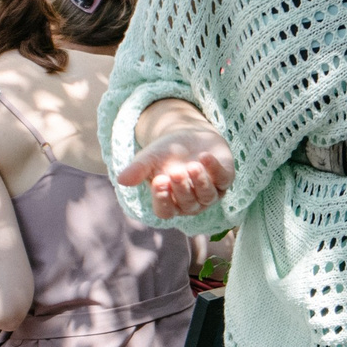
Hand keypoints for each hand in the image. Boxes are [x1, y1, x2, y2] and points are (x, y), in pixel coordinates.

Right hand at [116, 125, 233, 218]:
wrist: (188, 136)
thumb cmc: (166, 153)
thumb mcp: (149, 158)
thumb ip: (137, 169)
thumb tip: (121, 180)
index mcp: (171, 202)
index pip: (165, 211)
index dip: (162, 199)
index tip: (158, 181)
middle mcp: (192, 203)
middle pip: (188, 204)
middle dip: (181, 188)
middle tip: (174, 171)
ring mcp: (211, 193)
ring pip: (207, 196)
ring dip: (199, 182)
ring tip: (191, 165)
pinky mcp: (226, 178)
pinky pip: (224, 179)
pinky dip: (215, 169)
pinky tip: (205, 156)